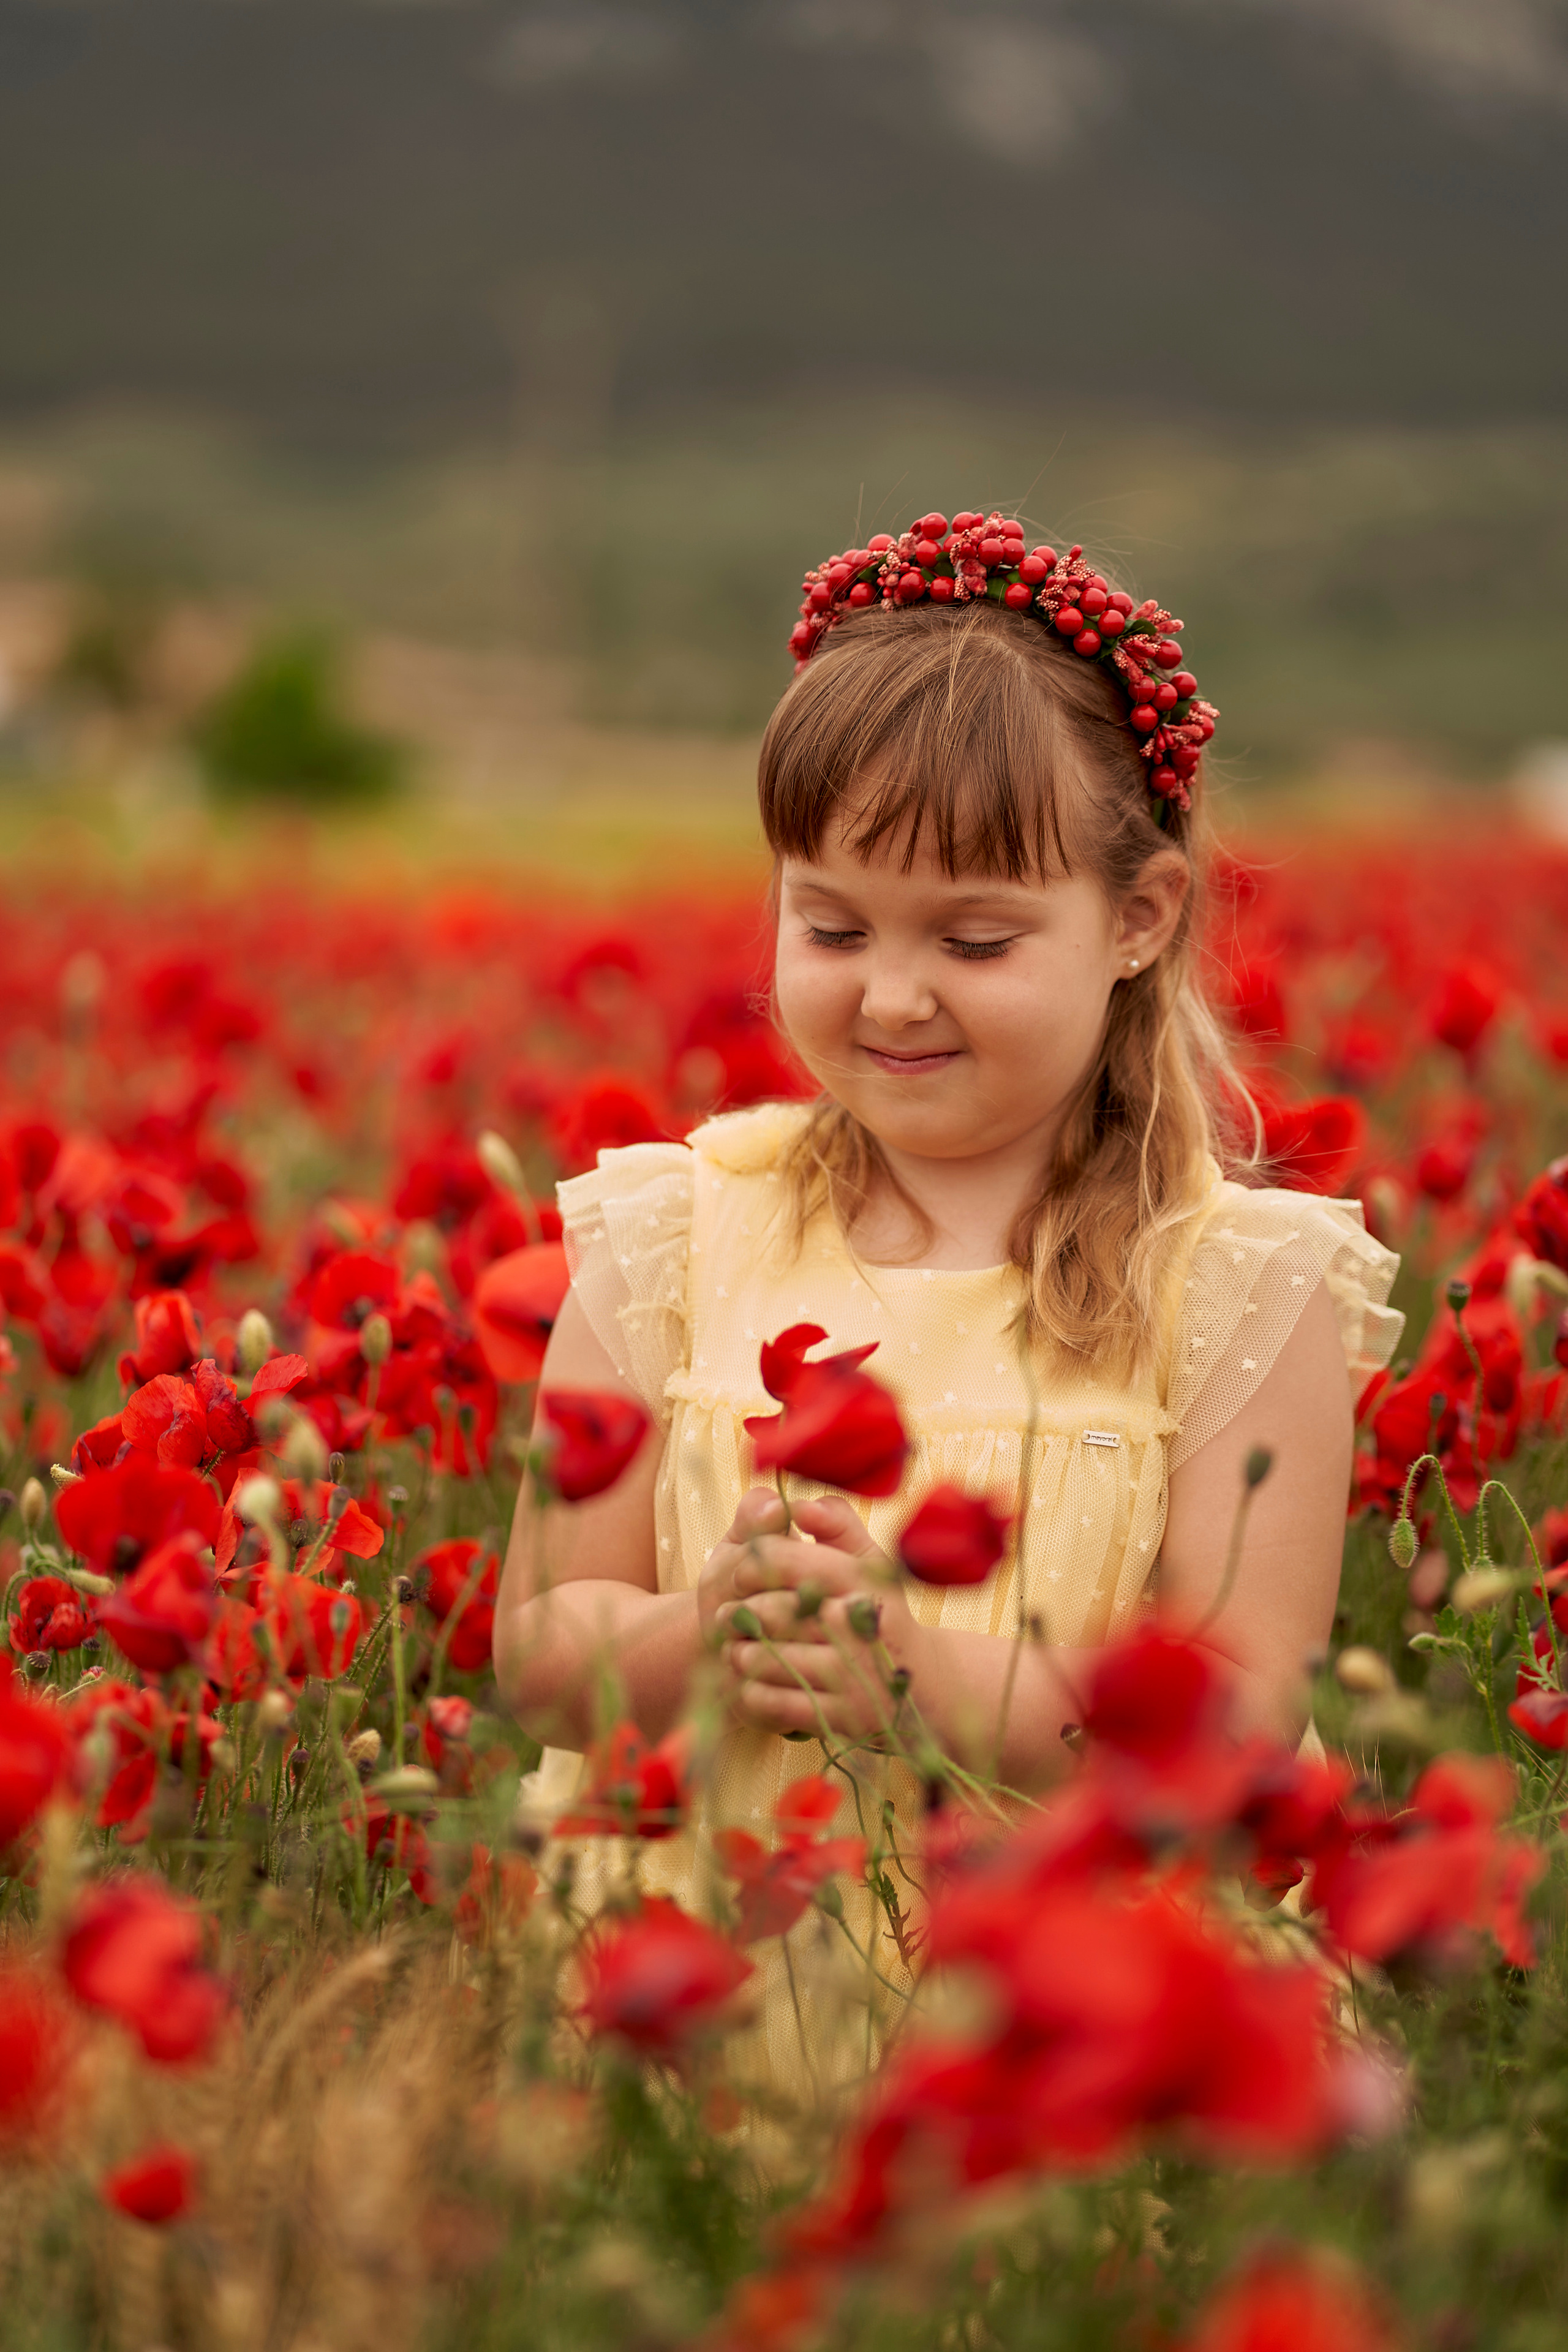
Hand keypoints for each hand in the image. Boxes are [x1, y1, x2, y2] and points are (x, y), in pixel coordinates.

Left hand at [713, 1490, 927, 1740]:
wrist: (922, 1691)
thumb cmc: (878, 1614)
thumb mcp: (869, 1561)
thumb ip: (836, 1522)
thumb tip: (799, 1506)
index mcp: (862, 1580)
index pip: (785, 1560)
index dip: (751, 1564)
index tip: (740, 1572)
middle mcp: (860, 1627)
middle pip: (773, 1612)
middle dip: (741, 1614)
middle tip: (727, 1616)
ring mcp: (854, 1677)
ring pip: (771, 1660)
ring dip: (742, 1655)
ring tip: (736, 1649)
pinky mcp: (843, 1719)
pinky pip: (777, 1704)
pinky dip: (754, 1694)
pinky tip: (751, 1683)